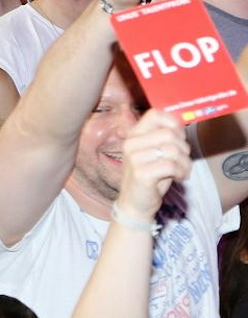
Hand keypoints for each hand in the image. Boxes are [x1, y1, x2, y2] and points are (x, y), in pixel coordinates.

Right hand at [115, 107, 191, 221]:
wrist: (135, 203)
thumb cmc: (150, 176)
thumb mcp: (156, 153)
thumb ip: (165, 138)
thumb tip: (183, 124)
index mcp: (134, 134)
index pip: (155, 114)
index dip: (173, 123)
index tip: (179, 138)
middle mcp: (131, 143)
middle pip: (169, 134)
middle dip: (184, 148)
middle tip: (183, 160)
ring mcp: (134, 158)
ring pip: (173, 150)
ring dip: (185, 163)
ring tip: (182, 170)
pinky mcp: (141, 173)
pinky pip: (171, 165)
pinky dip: (181, 172)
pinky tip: (179, 177)